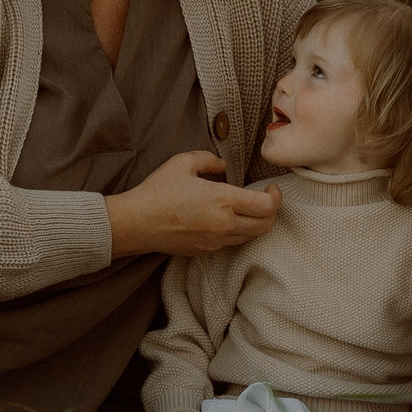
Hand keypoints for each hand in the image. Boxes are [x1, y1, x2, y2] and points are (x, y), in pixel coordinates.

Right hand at [106, 151, 281, 257]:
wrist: (136, 223)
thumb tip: (222, 166)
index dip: (276, 197)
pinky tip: (228, 219)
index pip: (267, 206)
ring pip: (251, 236)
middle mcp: (224, 225)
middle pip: (265, 225)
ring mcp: (216, 241)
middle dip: (272, 211)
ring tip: (249, 208)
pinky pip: (233, 243)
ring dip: (256, 222)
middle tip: (267, 198)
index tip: (271, 187)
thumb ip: (209, 159)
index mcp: (223, 201)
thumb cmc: (157, 192)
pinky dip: (239, 231)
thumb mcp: (182, 163)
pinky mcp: (206, 251)